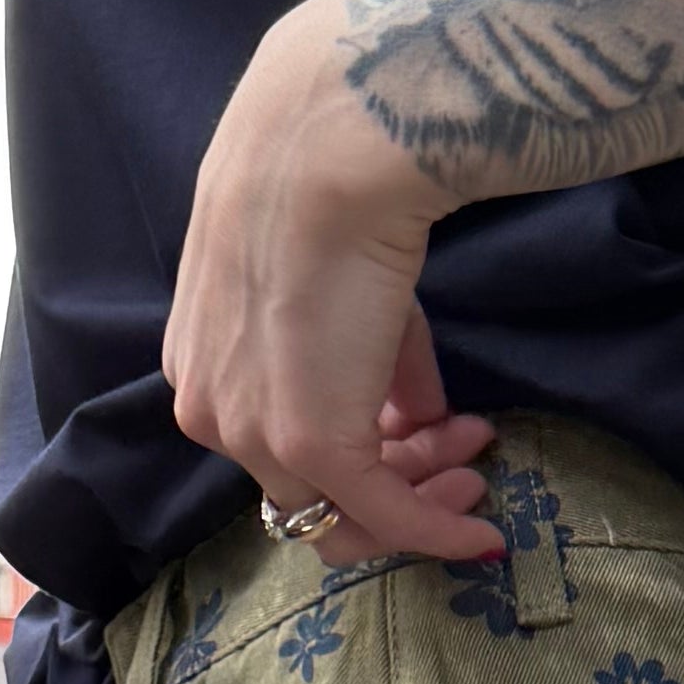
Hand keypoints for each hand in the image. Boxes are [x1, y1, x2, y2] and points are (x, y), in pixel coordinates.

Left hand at [165, 0, 506, 568]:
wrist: (334, 150)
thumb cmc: (331, 181)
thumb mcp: (343, 287)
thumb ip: (376, 364)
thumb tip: (421, 416)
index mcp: (204, 362)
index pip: (278, 445)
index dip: (358, 450)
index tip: (428, 433)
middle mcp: (213, 412)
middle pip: (309, 493)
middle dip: (397, 481)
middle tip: (465, 455)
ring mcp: (256, 434)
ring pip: (343, 512)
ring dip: (421, 501)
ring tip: (477, 460)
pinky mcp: (312, 445)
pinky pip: (382, 517)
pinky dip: (433, 533)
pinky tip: (479, 532)